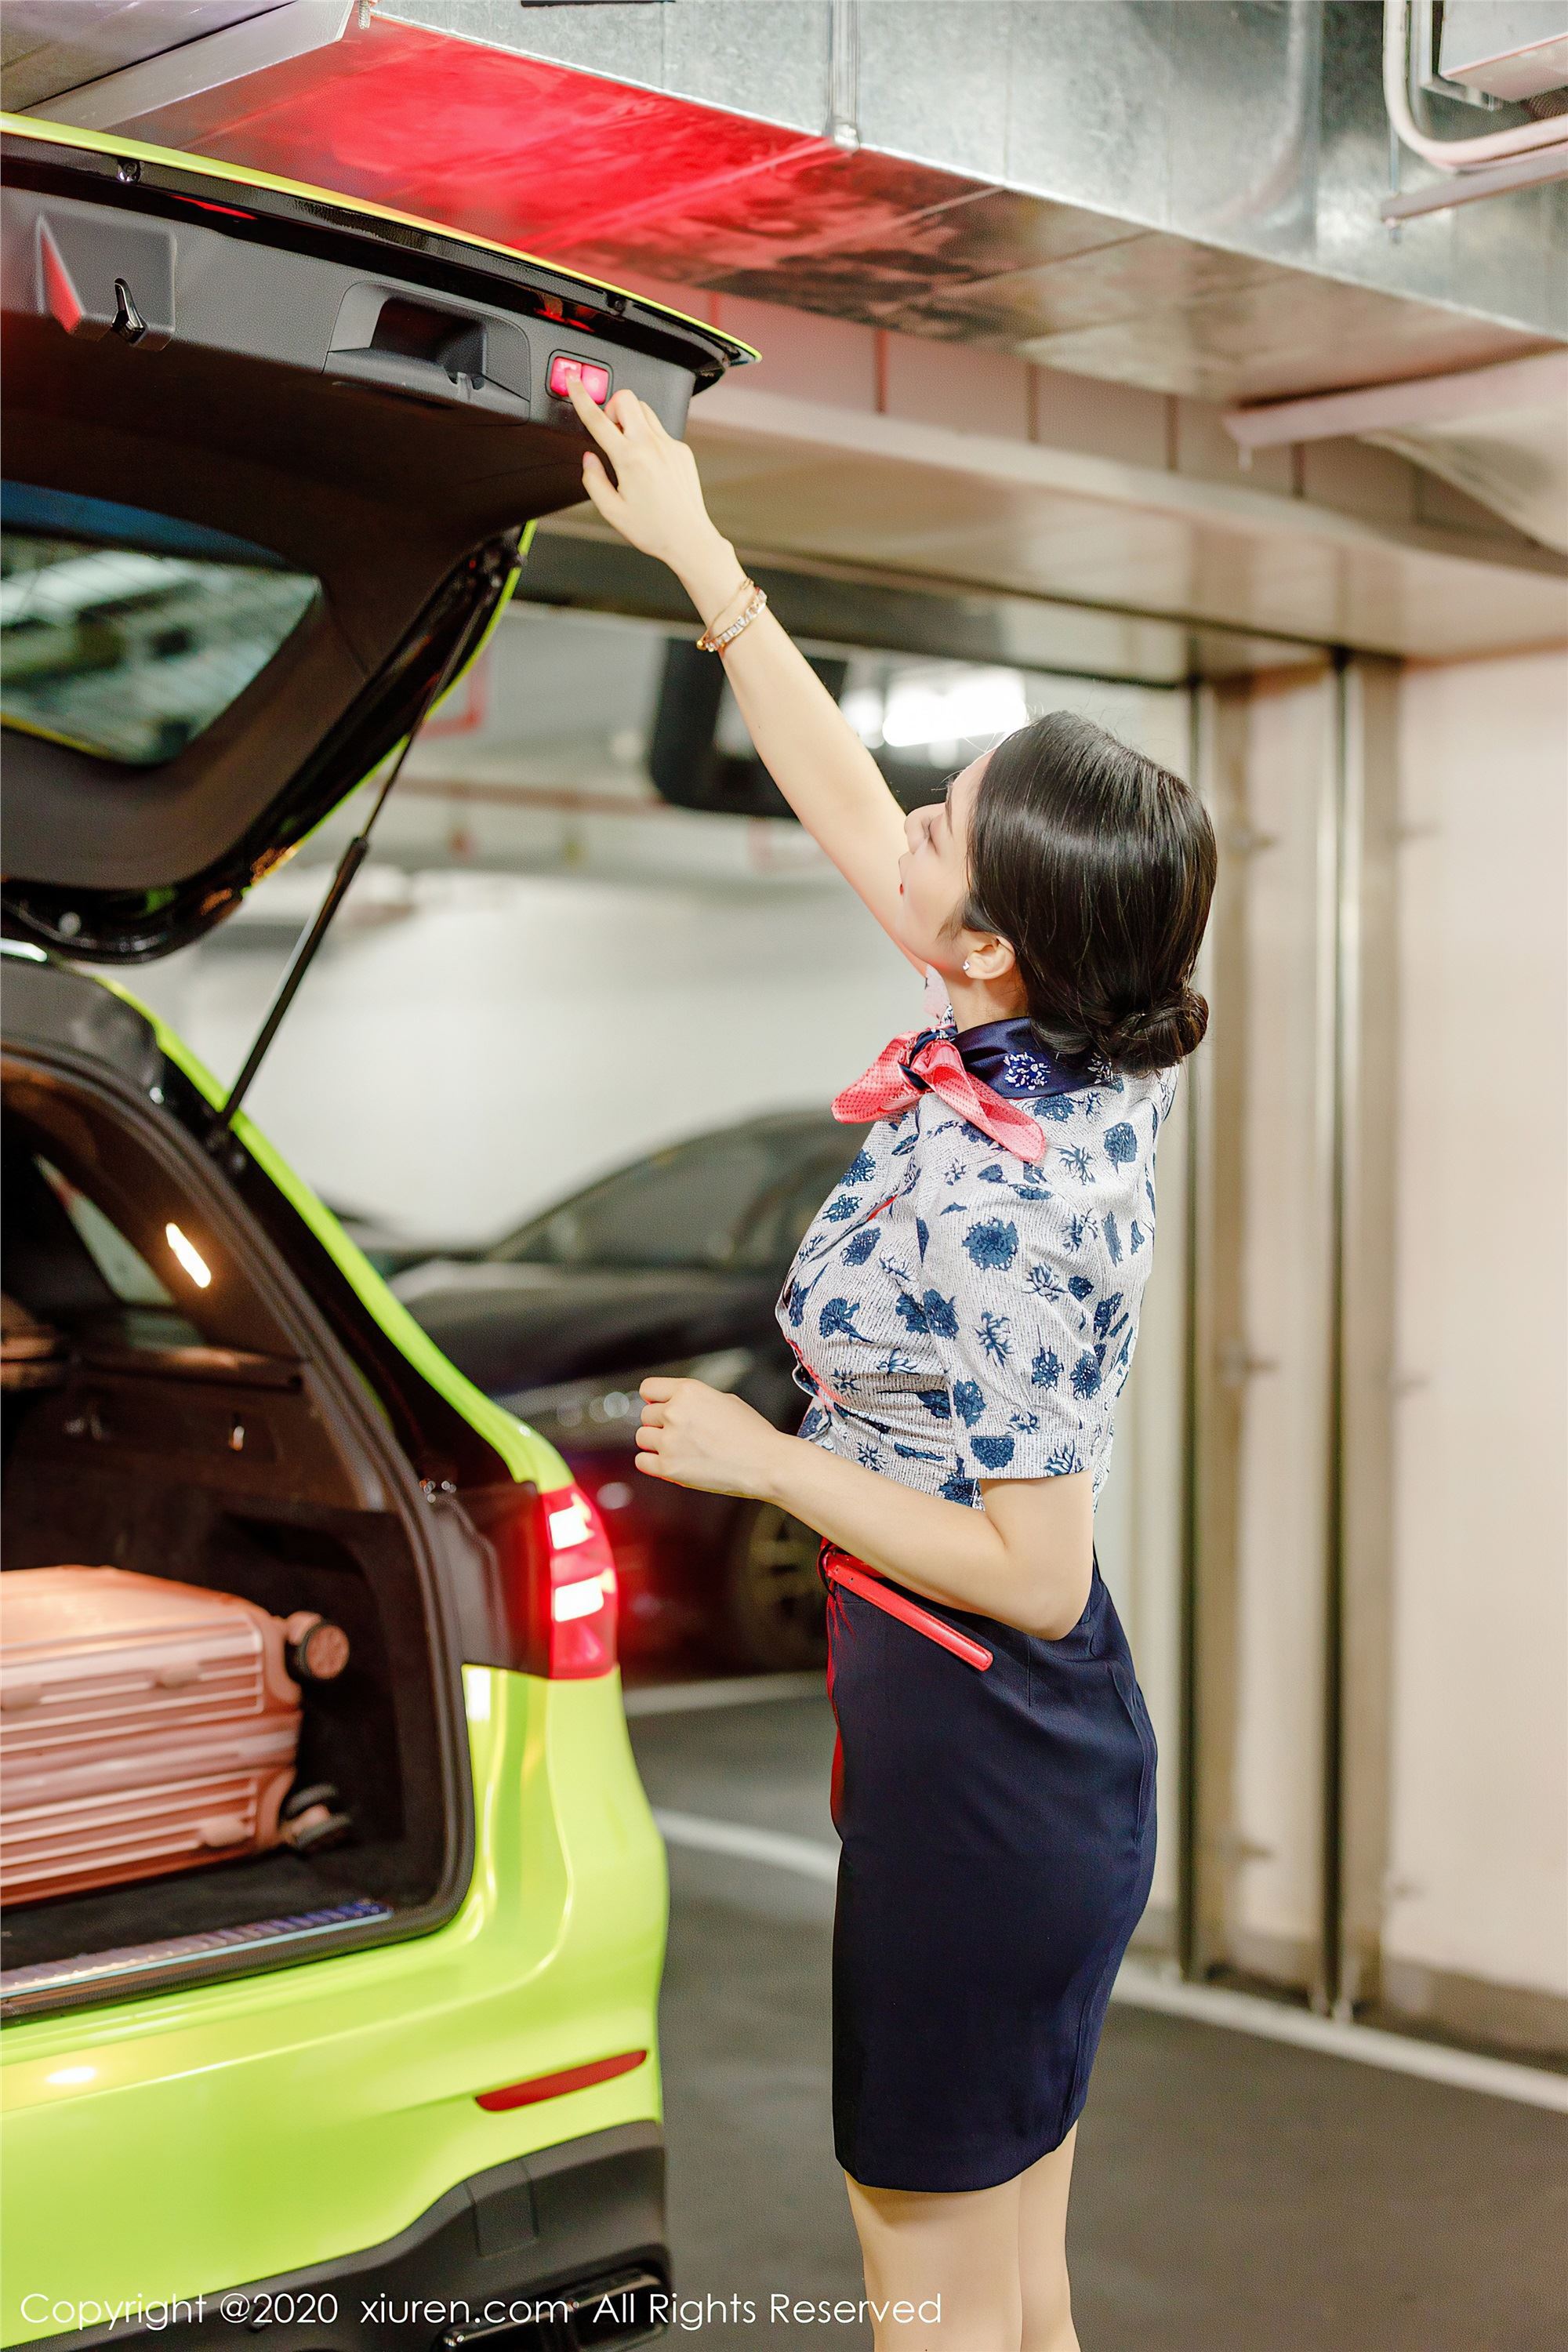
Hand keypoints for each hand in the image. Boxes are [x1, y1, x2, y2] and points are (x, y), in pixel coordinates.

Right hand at [566, 376, 744, 618]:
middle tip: (610, 431)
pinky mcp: (682, 450)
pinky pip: (660, 430)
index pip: (598, 418)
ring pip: (645, 409)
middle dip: (612, 407)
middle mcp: (651, 445)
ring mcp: (670, 445)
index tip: (573, 379)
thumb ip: (593, 480)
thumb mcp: (611, 511)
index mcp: (630, 459)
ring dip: (630, 419)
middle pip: (626, 398)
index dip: (581, 395)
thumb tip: (589, 458)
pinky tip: (648, 465)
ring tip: (628, 448)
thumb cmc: (654, 529)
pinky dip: (648, 437)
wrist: (689, 539)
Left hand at [635, 1376, 787, 1499]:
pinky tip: (671, 1462)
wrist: (765, 1463)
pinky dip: (653, 1463)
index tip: (660, 1407)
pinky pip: (642, 1461)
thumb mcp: (725, 1400)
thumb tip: (675, 1405)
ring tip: (679, 1449)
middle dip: (660, 1424)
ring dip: (656, 1443)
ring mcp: (670, 1440)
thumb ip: (694, 1400)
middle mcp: (674, 1412)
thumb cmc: (752, 1433)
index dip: (654, 1399)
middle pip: (645, 1415)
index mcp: (688, 1391)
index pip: (648, 1388)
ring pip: (642, 1437)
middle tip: (681, 1434)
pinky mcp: (669, 1467)